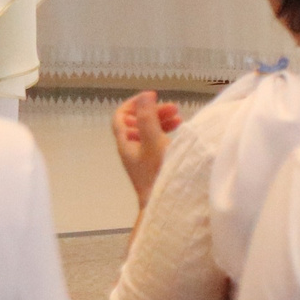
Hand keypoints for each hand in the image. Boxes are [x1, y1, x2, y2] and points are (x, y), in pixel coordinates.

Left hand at [111, 91, 181, 207]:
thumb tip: (145, 95)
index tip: (152, 97)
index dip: (134, 104)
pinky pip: (155, 141)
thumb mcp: (153, 142)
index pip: (120, 117)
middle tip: (175, 108)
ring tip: (179, 118)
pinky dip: (165, 132)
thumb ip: (148, 118)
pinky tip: (177, 133)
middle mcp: (130, 149)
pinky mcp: (152, 164)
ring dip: (161, 121)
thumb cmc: (157, 173)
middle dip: (153, 111)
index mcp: (126, 143)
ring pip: (147, 131)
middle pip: (136, 122)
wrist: (162, 205)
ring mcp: (141, 157)